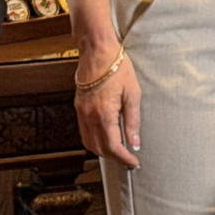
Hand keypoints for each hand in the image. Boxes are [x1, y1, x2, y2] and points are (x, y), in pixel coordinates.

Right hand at [74, 38, 141, 169]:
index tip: (134, 163)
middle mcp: (90, 116)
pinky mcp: (79, 107)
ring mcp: (82, 112)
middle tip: (129, 158)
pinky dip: (94, 140)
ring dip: (104, 151)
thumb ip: (133, 120)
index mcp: (104, 114)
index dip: (124, 159)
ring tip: (119, 151)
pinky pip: (84, 132)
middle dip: (115, 157)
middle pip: (100, 149)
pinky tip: (106, 137)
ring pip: (89, 143)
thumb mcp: (133, 93)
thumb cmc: (117, 67)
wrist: (98, 51)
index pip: (113, 147)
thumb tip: (135, 142)